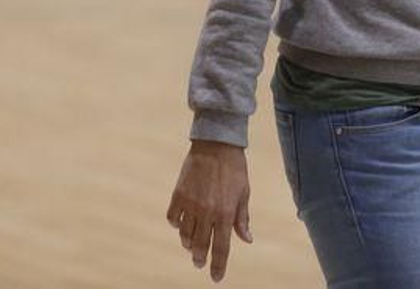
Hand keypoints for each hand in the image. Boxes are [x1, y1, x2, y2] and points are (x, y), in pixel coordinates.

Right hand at [167, 140, 251, 281]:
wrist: (216, 144)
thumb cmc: (234, 169)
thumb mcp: (244, 193)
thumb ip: (242, 218)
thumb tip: (246, 239)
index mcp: (226, 213)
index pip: (221, 247)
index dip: (218, 265)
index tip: (216, 278)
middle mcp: (206, 212)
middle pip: (200, 245)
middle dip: (200, 258)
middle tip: (200, 263)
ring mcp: (190, 204)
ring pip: (184, 234)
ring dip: (188, 243)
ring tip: (191, 245)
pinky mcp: (178, 195)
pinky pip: (172, 218)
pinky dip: (175, 225)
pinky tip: (180, 224)